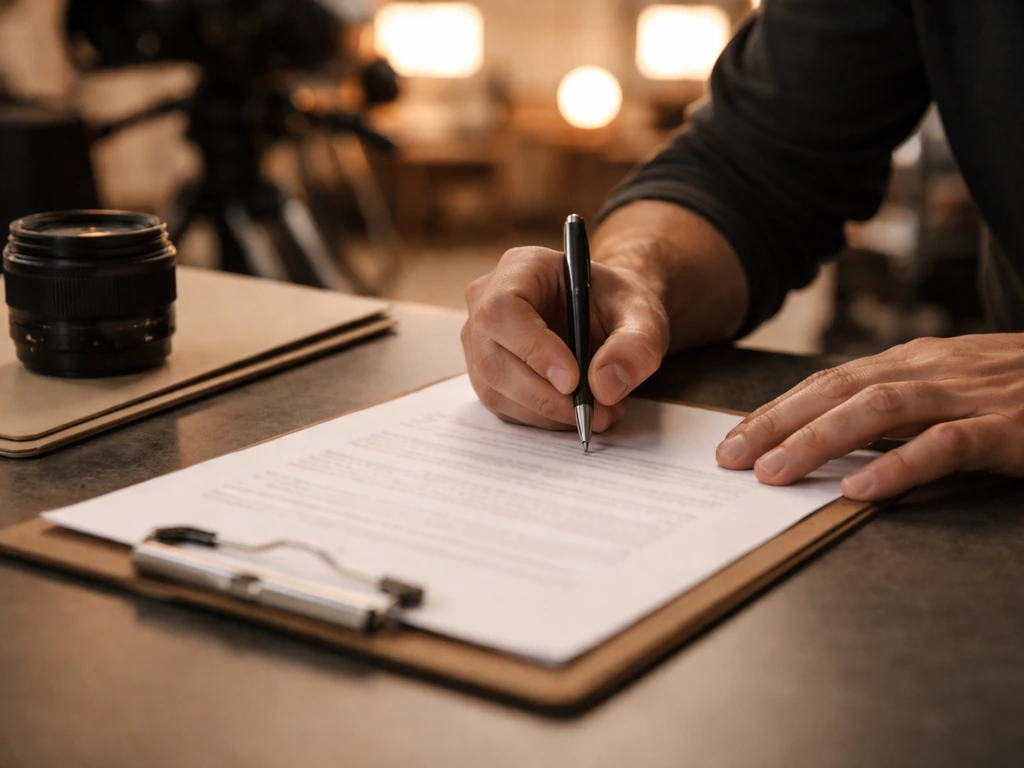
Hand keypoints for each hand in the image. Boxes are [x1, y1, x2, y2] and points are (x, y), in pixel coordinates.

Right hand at [461, 246, 669, 430]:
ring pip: (495, 389)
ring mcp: (480, 340)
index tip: (573, 380)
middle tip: (593, 412)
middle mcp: (487, 302)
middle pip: (493, 358)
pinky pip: (504, 406)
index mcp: (521, 269)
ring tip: (596, 414)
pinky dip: (542, 418)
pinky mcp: (486, 373)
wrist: (606, 316)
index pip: (503, 310)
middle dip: (544, 396)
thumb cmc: (616, 305)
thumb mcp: (642, 315)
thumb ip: (635, 344)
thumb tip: (604, 386)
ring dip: (546, 413)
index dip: (533, 349)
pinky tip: (575, 411)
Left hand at [716, 334, 1023, 499]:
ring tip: (775, 474)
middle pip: (838, 390)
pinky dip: (898, 467)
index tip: (733, 439)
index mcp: (914, 360)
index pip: (828, 381)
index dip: (776, 409)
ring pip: (879, 410)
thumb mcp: (953, 387)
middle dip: (777, 423)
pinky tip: (860, 490)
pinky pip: (945, 445)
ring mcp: (971, 395)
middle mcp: (933, 369)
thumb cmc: (1020, 388)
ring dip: (819, 441)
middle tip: (730, 458)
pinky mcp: (1008, 427)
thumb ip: (900, 406)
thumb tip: (831, 438)